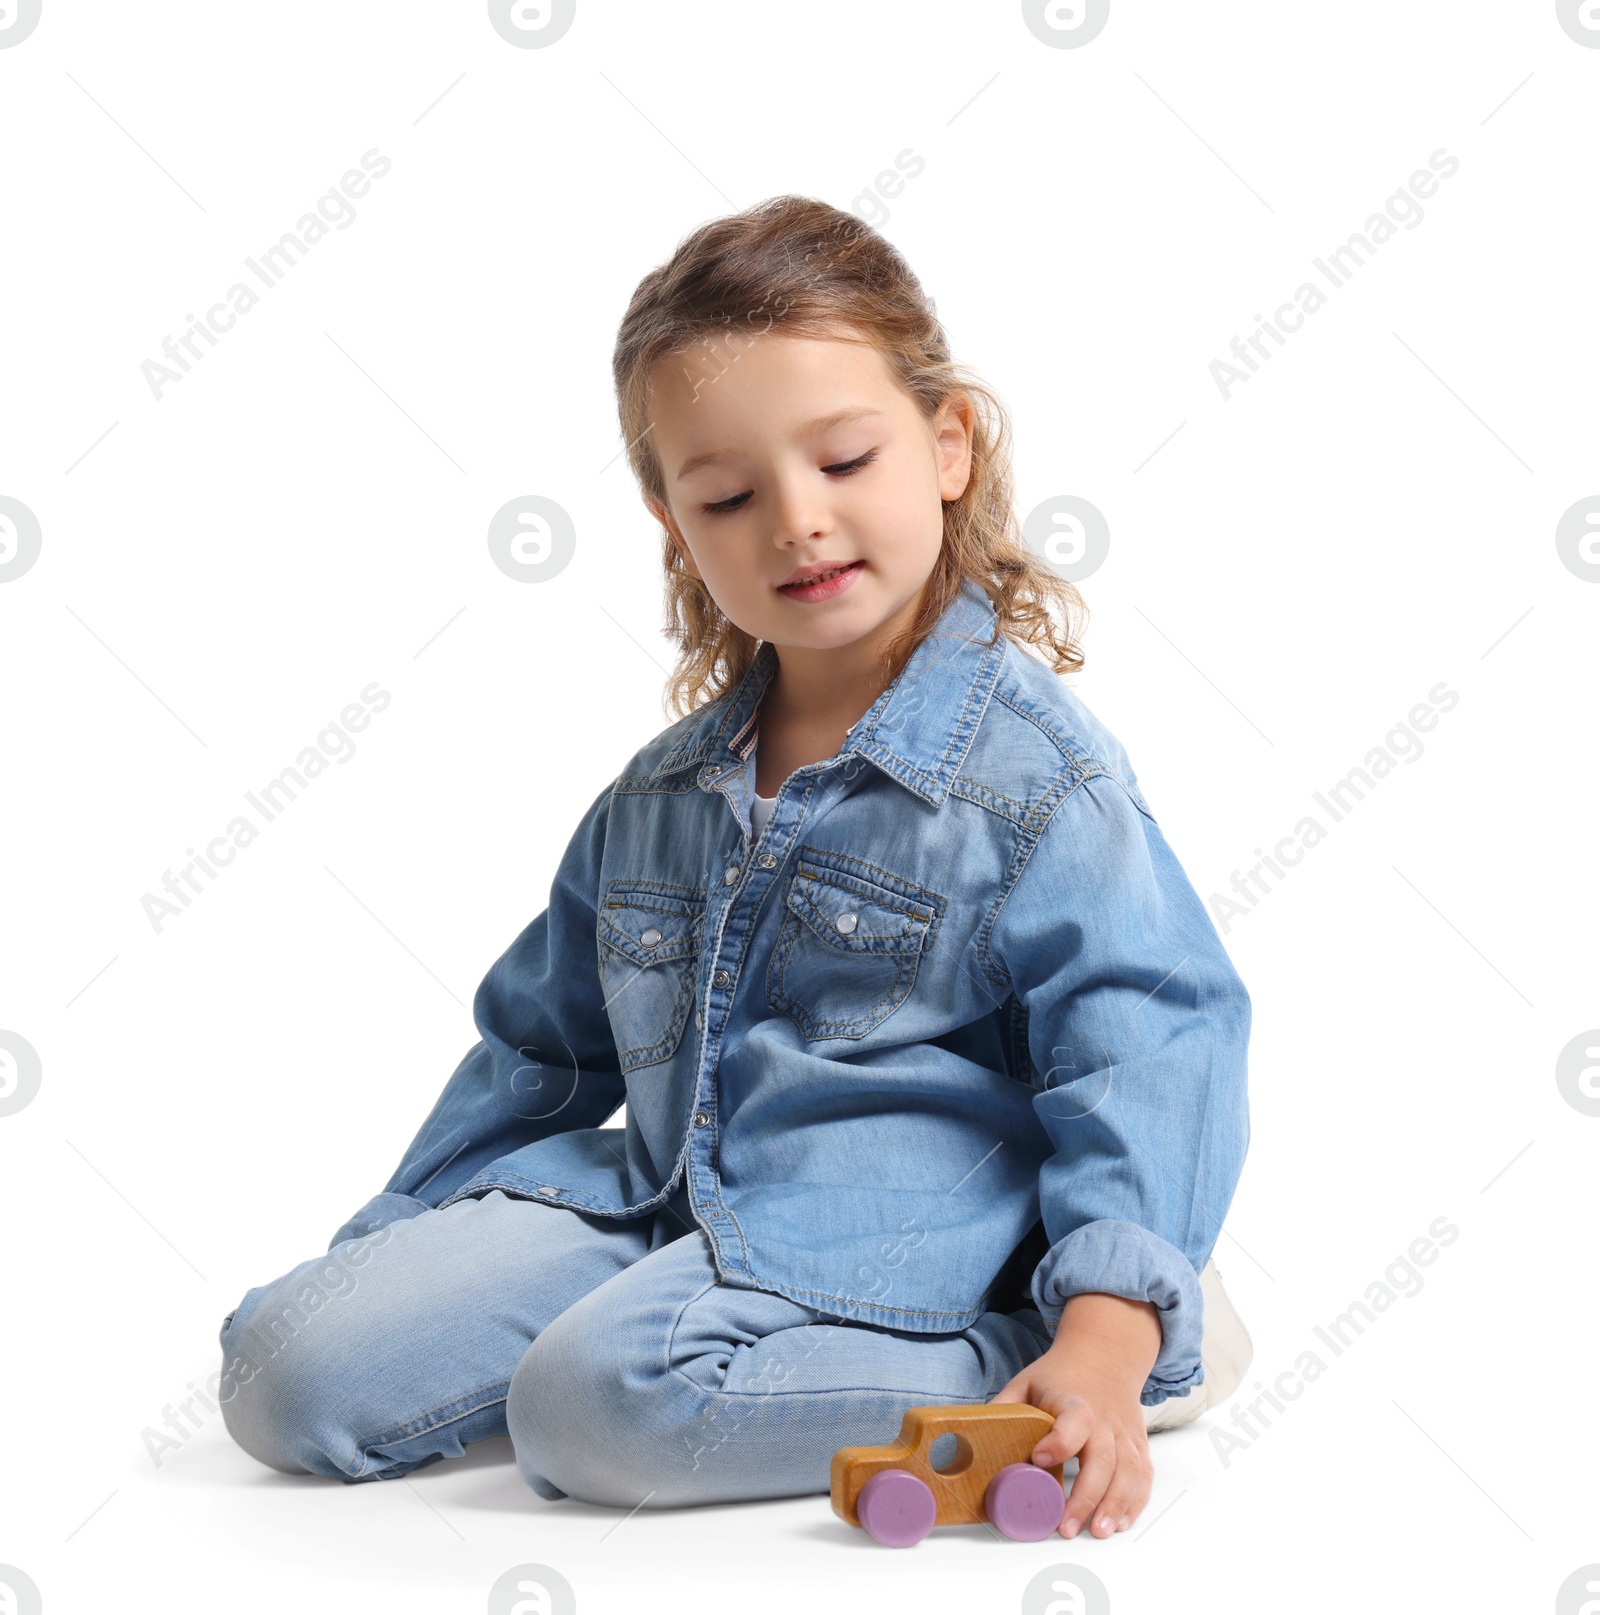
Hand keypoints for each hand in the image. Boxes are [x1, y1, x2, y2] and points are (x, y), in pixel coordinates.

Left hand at [990, 1291, 1159, 1539]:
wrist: (1105, 1353)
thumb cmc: (1061, 1374)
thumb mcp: (1027, 1381)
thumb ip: (1004, 1408)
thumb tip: (971, 1439)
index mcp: (1075, 1402)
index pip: (1073, 1422)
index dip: (1059, 1442)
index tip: (1038, 1461)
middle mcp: (1104, 1419)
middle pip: (1102, 1459)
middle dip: (1086, 1496)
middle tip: (1066, 1527)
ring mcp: (1125, 1433)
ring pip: (1128, 1472)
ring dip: (1115, 1505)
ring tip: (1098, 1532)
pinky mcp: (1138, 1445)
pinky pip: (1142, 1476)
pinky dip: (1135, 1502)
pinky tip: (1120, 1522)